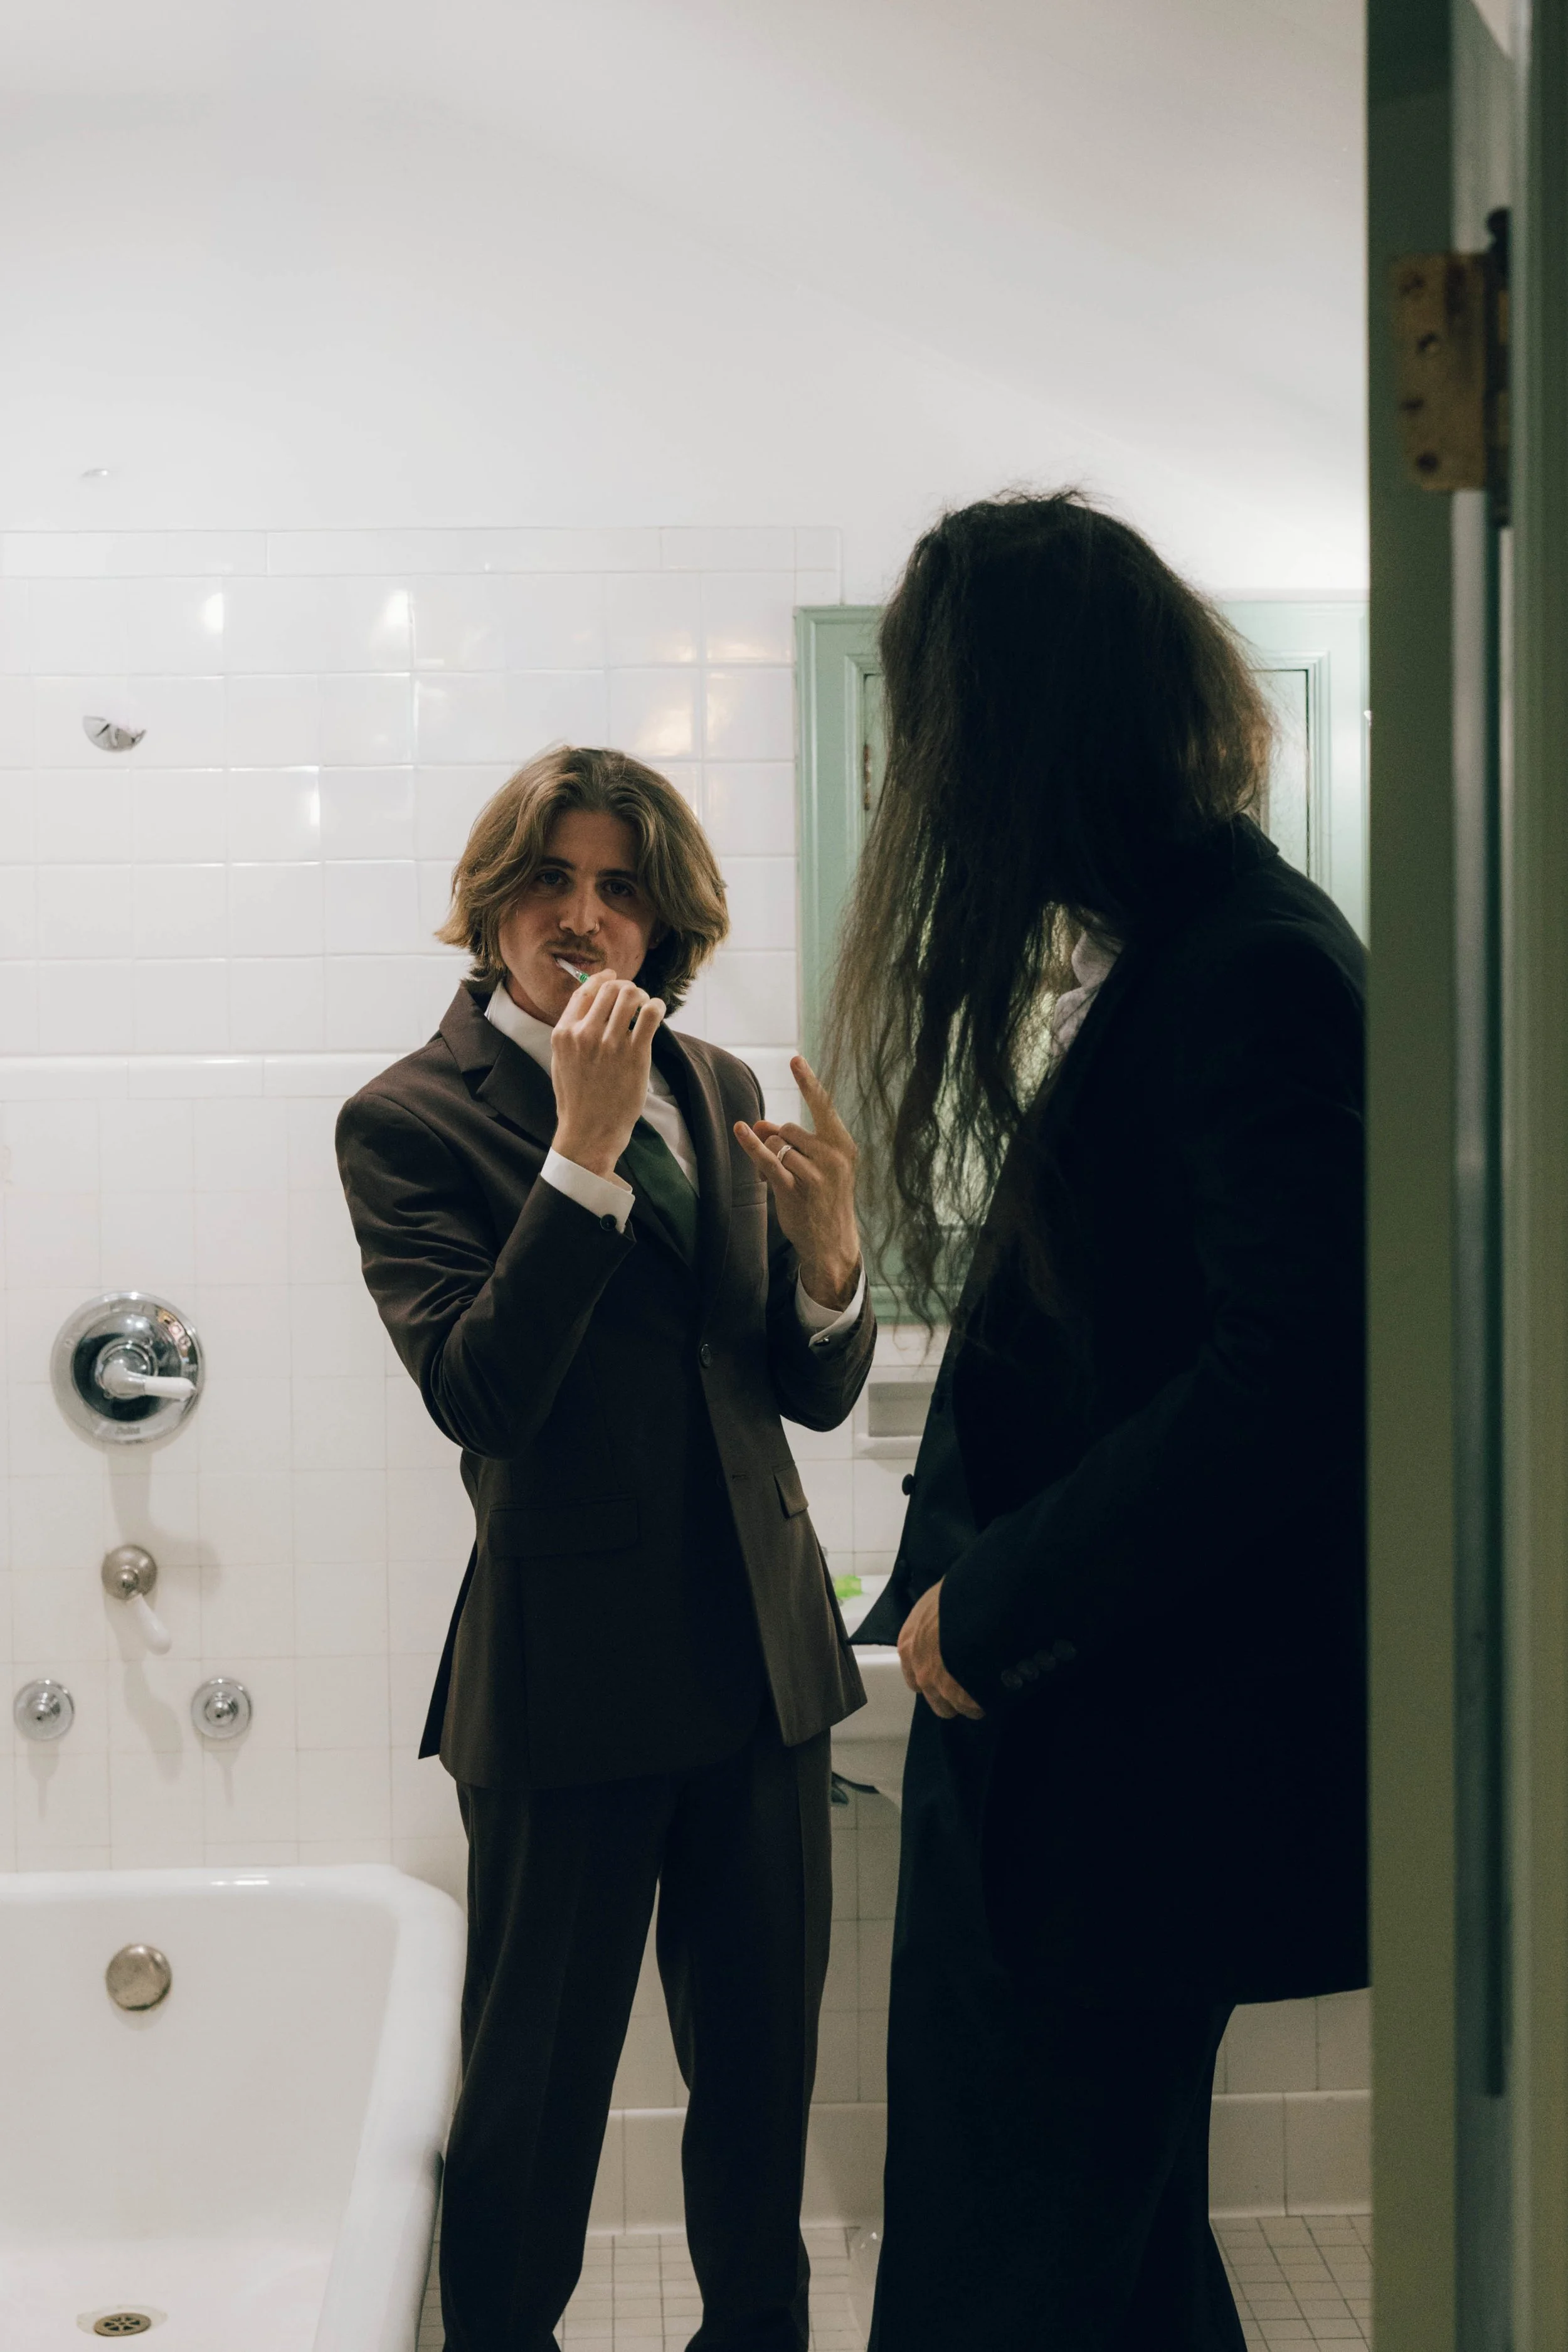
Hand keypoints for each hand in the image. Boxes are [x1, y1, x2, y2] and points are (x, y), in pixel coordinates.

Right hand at [550, 970, 665, 1178]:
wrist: (589, 1132)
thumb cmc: (576, 1100)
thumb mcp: (561, 1061)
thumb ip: (570, 1033)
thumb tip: (587, 1005)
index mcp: (563, 1033)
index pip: (585, 991)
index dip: (602, 979)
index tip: (613, 978)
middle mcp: (585, 1034)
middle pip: (610, 989)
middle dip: (626, 988)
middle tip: (635, 998)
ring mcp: (610, 1044)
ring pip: (631, 996)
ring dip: (643, 996)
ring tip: (647, 1006)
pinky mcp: (635, 1055)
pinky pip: (651, 1014)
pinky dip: (657, 1007)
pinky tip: (658, 1012)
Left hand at [734, 1055, 862, 1308]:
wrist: (833, 1243)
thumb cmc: (824, 1199)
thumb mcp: (814, 1166)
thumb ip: (788, 1142)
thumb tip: (758, 1123)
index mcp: (843, 1146)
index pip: (823, 1107)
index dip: (808, 1082)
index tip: (794, 1059)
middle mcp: (833, 1156)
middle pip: (790, 1129)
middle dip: (779, 1142)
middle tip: (786, 1166)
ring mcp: (815, 1174)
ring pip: (778, 1144)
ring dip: (771, 1157)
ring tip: (782, 1179)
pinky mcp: (795, 1189)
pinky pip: (768, 1160)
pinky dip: (751, 1145)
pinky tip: (740, 1130)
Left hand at [897, 1579, 984, 1720]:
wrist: (982, 1605)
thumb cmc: (957, 1594)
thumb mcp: (937, 1602)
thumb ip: (935, 1622)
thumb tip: (947, 1624)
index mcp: (909, 1647)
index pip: (914, 1677)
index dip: (934, 1675)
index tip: (949, 1669)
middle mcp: (922, 1673)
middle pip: (936, 1699)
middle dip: (952, 1692)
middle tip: (970, 1678)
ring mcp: (944, 1689)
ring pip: (958, 1707)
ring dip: (971, 1698)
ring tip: (989, 1682)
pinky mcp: (968, 1699)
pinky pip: (979, 1708)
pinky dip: (988, 1700)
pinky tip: (1000, 1685)